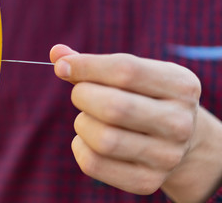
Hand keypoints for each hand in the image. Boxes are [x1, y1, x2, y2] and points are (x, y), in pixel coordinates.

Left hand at [50, 44, 221, 201]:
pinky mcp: (147, 181)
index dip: (86, 65)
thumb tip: (56, 54)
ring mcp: (166, 156)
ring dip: (82, 123)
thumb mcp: (133, 75)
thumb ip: (94, 64)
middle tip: (80, 94)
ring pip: (103, 139)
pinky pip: (94, 163)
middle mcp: (179, 123)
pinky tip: (88, 139)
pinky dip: (80, 147)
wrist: (179, 141)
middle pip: (113, 107)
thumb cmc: (145, 99)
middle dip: (82, 96)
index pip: (125, 70)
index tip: (62, 66)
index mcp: (180, 85)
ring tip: (89, 117)